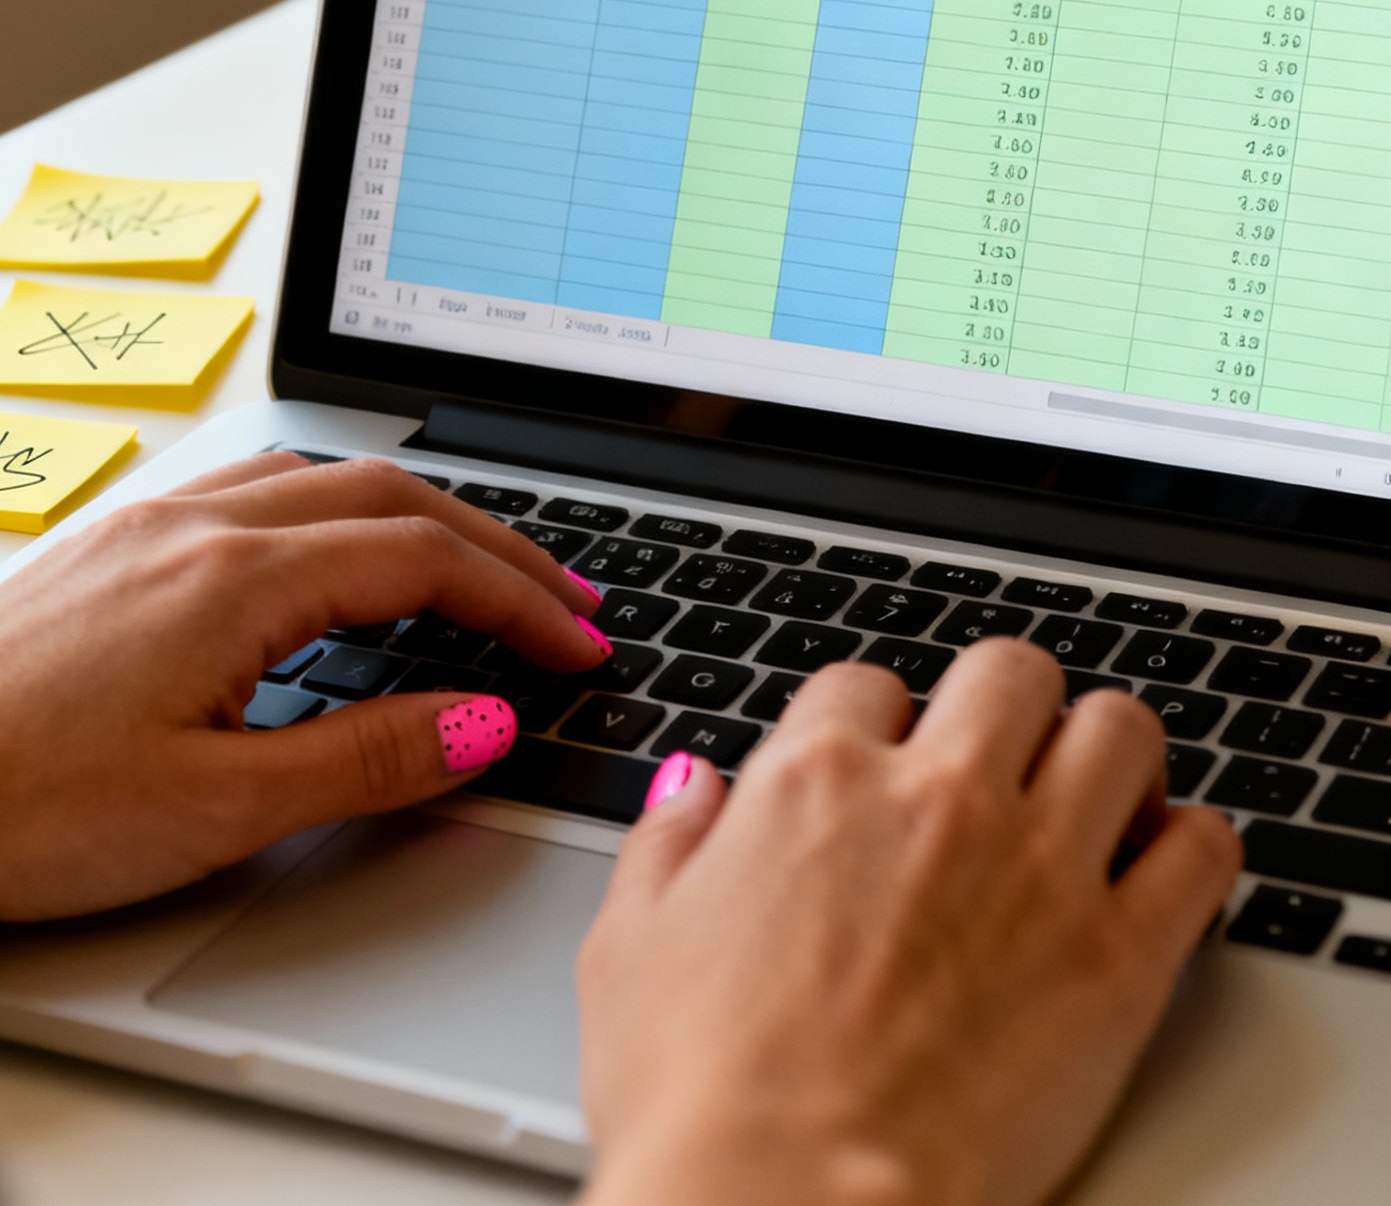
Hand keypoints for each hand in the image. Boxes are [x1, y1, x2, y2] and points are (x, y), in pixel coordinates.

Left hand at [0, 452, 606, 920]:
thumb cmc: (25, 805)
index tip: (580, 643)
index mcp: (235, 578)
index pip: (422, 561)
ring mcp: (152, 522)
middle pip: (390, 497)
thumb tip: (482, 721)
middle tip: (567, 598)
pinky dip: (338, 506)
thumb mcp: (217, 808)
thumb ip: (365, 757)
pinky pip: (259, 486)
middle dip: (494, 545)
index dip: (518, 602)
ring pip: (324, 478)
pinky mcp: (115, 542)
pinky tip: (339, 549)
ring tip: (478, 567)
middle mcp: (198, 523)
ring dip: (420, 515)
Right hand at [579, 641, 1241, 1205]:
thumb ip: (666, 846)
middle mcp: (935, 798)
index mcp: (817, 780)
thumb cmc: (700, 1100)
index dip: (878, 725)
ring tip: (1098, 797)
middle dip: (1006, 708)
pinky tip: (1161, 871)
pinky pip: (1198, 852)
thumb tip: (692, 792)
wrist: (781, 1205)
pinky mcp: (1116, 959)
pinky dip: (1189, 848)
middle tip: (1003, 761)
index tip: (885, 769)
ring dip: (1108, 755)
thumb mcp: (628, 948)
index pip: (868, 683)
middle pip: (1009, 673)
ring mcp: (1035, 868)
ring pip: (1118, 729)